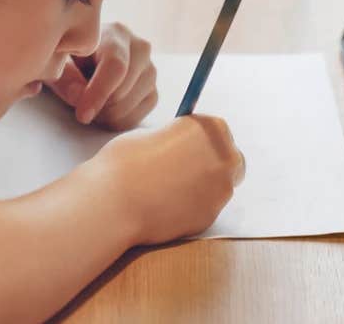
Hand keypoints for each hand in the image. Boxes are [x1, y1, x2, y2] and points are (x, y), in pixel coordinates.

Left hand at [45, 22, 156, 130]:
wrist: (86, 57)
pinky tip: (105, 111)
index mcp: (115, 33)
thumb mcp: (58, 62)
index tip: (82, 114)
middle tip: (81, 107)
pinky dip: (120, 120)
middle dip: (100, 106)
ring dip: (109, 114)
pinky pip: (140, 114)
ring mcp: (150, 69)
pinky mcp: (153, 89)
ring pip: (133, 104)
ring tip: (92, 105)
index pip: (116, 66)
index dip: (99, 93)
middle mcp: (140, 48)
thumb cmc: (70, 56)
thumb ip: (66, 78)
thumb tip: (79, 97)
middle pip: (124, 90)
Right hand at [91, 114, 244, 244]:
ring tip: (167, 190)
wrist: (115, 201)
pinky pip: (206, 208)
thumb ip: (174, 140)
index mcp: (210, 128)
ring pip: (219, 186)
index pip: (216, 130)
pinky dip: (192, 208)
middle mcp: (225, 156)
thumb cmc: (125, 163)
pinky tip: (166, 206)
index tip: (186, 146)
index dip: (199, 139)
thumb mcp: (149, 136)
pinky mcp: (212, 215)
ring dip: (201, 187)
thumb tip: (178, 149)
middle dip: (211, 163)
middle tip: (182, 170)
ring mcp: (222, 188)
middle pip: (229, 158)